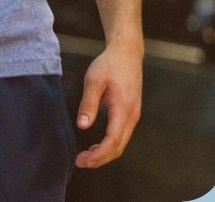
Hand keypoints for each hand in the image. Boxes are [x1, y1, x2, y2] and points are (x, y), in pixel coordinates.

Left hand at [75, 40, 142, 167]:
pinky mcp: (131, 113)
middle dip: (100, 158)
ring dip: (105, 152)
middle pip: (118, 147)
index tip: (83, 161)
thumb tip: (82, 126)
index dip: (98, 155)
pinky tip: (97, 144)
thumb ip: (88, 103)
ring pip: (121, 143)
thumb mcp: (94, 80)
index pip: (113, 141)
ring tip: (86, 155)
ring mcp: (134, 115)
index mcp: (124, 108)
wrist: (127, 52)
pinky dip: (110, 144)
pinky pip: (122, 135)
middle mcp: (132, 115)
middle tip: (80, 161)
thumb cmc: (109, 64)